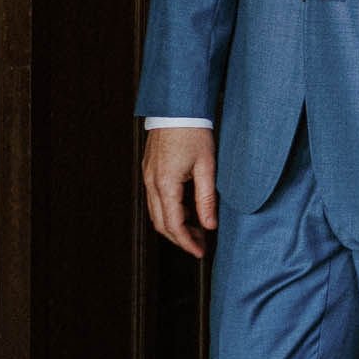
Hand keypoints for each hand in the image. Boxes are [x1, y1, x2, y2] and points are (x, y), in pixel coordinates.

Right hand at [142, 126, 217, 258]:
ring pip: (156, 212)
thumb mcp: (207, 166)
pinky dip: (169, 210)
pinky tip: (187, 209)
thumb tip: (210, 225)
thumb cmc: (194, 132)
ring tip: (196, 229)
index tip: (200, 251)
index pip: (174, 225)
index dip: (187, 242)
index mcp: (166, 183)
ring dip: (174, 225)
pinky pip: (155, 199)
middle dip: (180, 238)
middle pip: (161, 223)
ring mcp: (148, 176)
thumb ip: (207, 199)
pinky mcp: (150, 170)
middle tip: (199, 245)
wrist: (178, 107)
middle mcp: (152, 182)